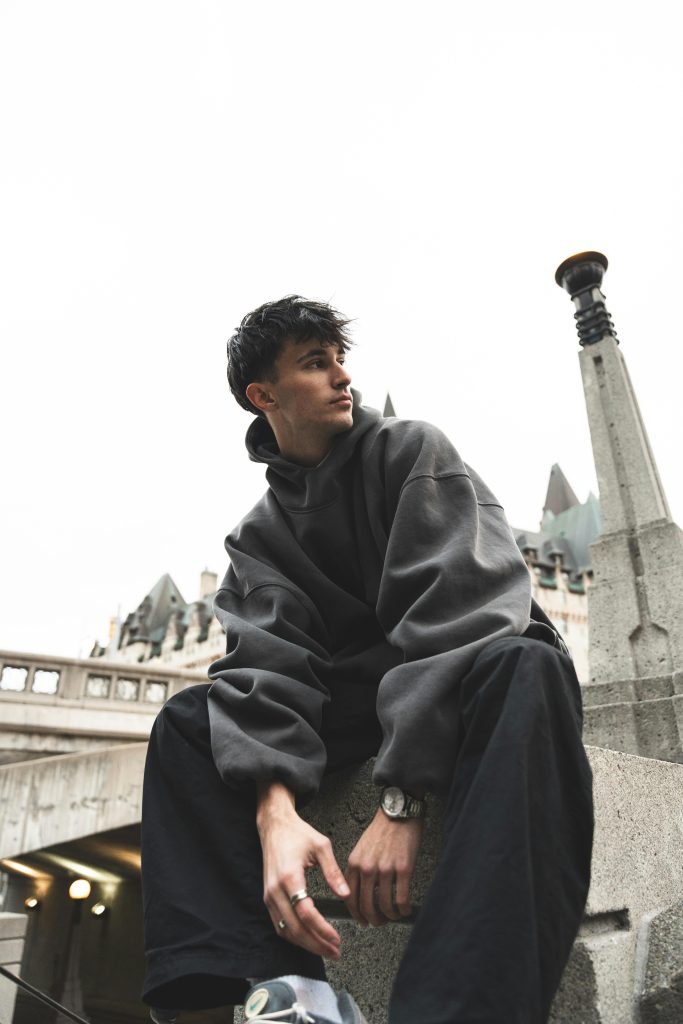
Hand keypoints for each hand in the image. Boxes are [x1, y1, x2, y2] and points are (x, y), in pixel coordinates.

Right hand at [257, 782, 348, 959]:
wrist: (274, 826)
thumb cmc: (297, 833)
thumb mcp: (321, 846)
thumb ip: (333, 871)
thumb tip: (345, 894)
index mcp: (289, 876)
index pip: (305, 913)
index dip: (322, 930)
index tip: (336, 939)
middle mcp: (275, 889)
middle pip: (294, 928)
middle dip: (316, 944)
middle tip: (334, 951)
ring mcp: (269, 895)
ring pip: (285, 930)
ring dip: (305, 943)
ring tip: (325, 949)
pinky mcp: (268, 897)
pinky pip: (279, 924)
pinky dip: (293, 936)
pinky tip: (308, 938)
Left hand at [345, 808, 422, 926]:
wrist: (398, 813)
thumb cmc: (381, 830)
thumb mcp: (361, 848)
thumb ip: (357, 869)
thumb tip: (358, 892)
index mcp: (354, 863)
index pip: (350, 898)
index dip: (356, 914)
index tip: (362, 920)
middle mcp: (367, 868)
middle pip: (366, 906)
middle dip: (373, 920)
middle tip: (379, 923)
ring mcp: (385, 869)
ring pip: (384, 905)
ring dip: (389, 916)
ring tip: (394, 916)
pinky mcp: (403, 868)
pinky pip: (401, 898)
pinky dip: (403, 909)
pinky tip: (405, 910)